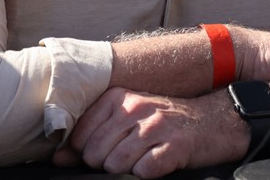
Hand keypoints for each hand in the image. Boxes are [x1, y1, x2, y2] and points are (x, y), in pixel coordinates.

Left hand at [53, 88, 238, 177]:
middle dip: (108, 163)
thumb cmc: (165, 121)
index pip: (80, 138)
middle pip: (95, 155)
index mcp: (118, 97)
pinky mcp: (172, 147)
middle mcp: (135, 107)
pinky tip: (158, 161)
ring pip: (115, 166)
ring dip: (129, 169)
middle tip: (131, 154)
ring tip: (145, 157)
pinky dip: (148, 173)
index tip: (110, 148)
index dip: (90, 152)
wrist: (212, 121)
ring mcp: (155, 126)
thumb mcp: (128, 119)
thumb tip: (58, 159)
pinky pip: (142, 172)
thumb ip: (91, 136)